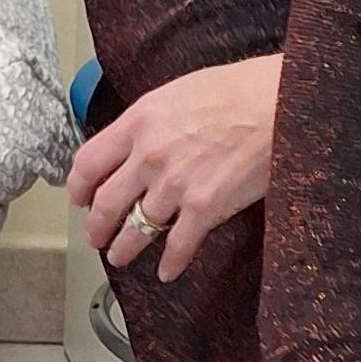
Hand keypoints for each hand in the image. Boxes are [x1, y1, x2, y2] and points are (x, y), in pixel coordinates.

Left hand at [70, 56, 281, 281]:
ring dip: (125, 248)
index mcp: (139, 121)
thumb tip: (142, 143)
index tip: (80, 198)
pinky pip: (178, 245)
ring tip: (120, 257)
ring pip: (137, 228)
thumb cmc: (241, 89)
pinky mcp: (206, 208)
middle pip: (106, 202)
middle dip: (96, 226)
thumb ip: (153, 121)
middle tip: (95, 237)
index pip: (88, 161)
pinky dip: (170, 263)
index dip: (79, 187)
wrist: (282, 103)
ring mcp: (175, 185)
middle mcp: (149, 155)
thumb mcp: (180, 92)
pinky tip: (167, 271)